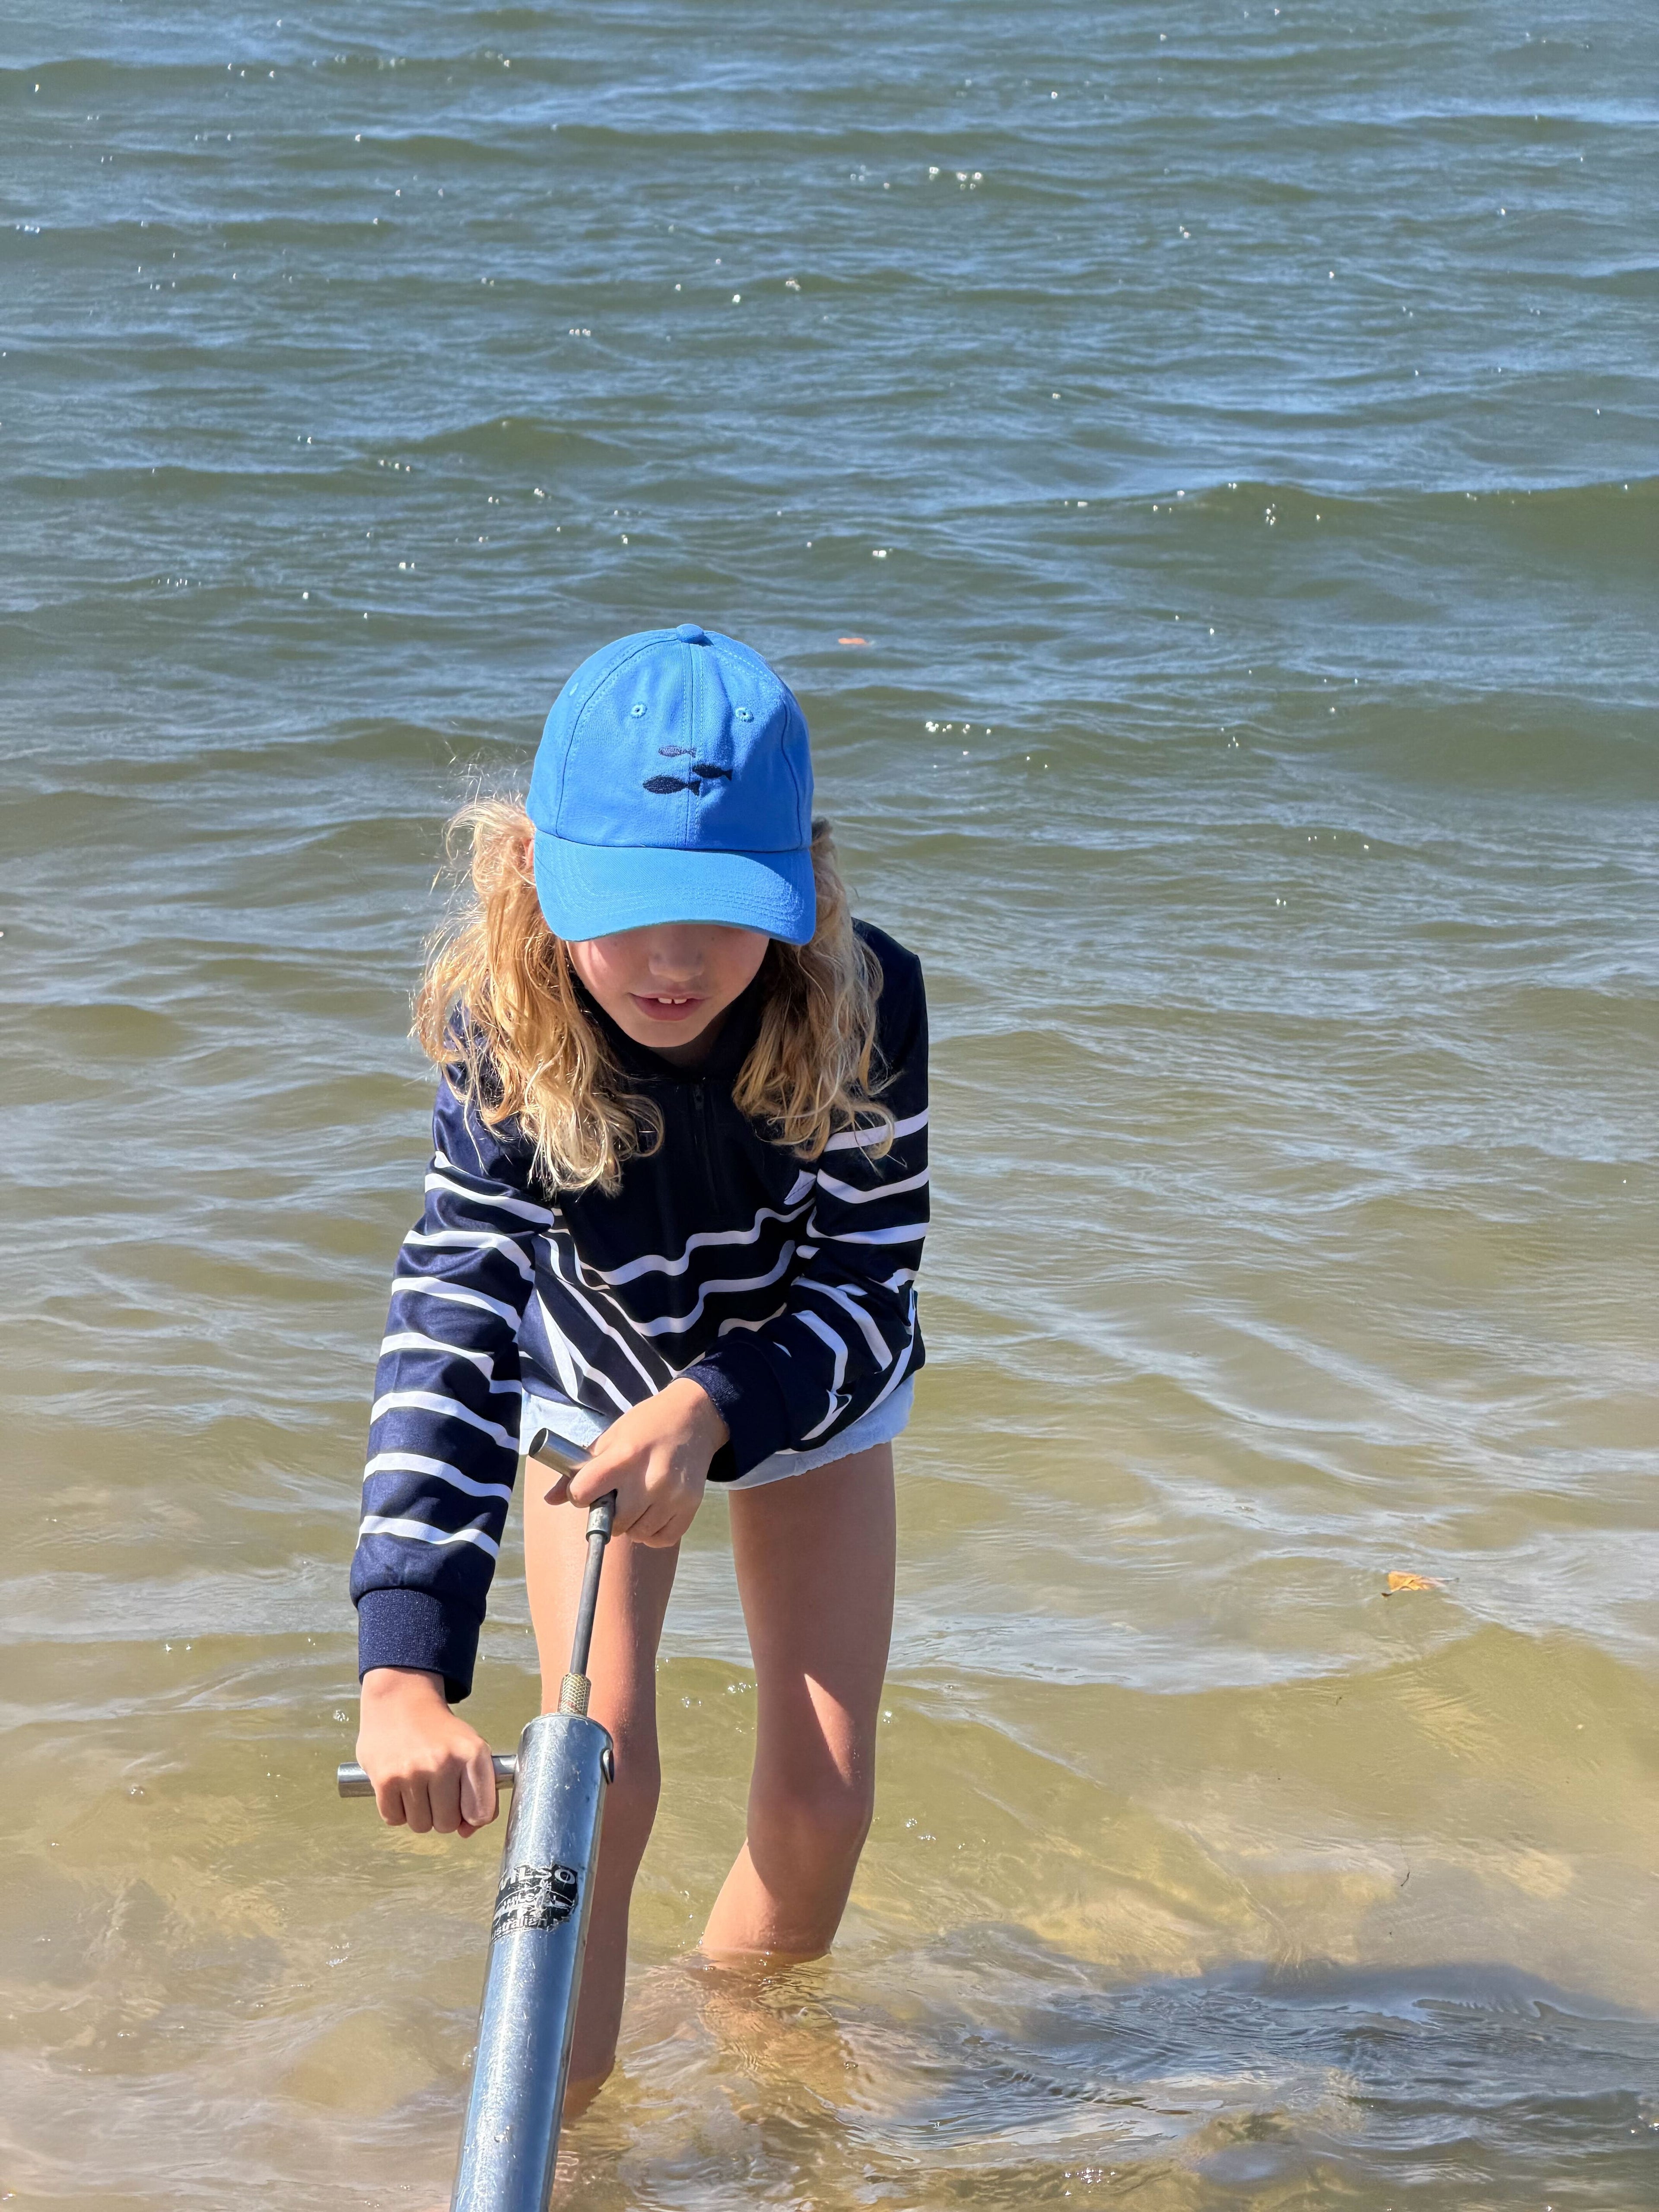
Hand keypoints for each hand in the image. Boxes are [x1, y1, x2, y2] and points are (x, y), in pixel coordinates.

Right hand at [355, 1667, 498, 1836]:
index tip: (464, 1806)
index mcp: (473, 1754)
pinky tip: (400, 1787)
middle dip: (442, 1814)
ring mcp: (413, 1771)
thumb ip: (479, 1793)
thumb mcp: (471, 1750)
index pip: (481, 1813)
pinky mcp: (385, 1779)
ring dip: (419, 1813)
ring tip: (418, 1785)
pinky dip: (397, 1810)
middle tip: (436, 1789)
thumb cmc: (440, 1732)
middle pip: (448, 1824)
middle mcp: (444, 1762)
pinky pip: (395, 1819)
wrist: (400, 1701)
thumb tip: (466, 1832)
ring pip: (421, 1826)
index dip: (471, 1817)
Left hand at [563, 1378, 727, 1547]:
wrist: (694, 1416)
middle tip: (617, 1496)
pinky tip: (653, 1512)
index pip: (584, 1493)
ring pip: (638, 1534)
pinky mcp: (691, 1505)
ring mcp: (673, 1495)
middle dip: (609, 1513)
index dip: (581, 1494)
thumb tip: (550, 1500)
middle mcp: (650, 1478)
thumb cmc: (645, 1426)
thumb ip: (580, 1471)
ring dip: (632, 1524)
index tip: (589, 1488)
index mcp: (625, 1456)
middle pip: (614, 1522)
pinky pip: (662, 1539)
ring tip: (638, 1501)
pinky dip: (653, 1533)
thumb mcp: (609, 1439)